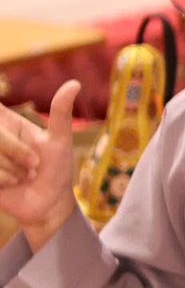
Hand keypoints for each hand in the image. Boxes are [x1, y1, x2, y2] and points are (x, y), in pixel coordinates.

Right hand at [0, 81, 81, 251]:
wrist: (49, 204)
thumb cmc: (56, 170)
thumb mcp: (60, 140)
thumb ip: (60, 112)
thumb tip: (75, 83)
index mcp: (7, 121)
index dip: (7, 135)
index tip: (19, 145)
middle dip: (18, 153)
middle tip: (34, 165)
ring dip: (12, 169)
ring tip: (22, 175)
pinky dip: (3, 179)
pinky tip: (10, 184)